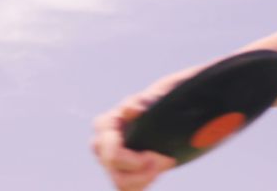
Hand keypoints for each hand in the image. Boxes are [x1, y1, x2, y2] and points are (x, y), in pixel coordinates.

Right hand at [90, 71, 194, 189]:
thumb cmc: (165, 101)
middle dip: (141, 170)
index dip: (133, 161)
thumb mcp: (161, 95)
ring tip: (164, 163)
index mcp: (106, 124)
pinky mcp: (121, 170)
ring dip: (144, 179)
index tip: (154, 157)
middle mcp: (102, 143)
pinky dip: (142, 183)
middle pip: (115, 170)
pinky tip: (157, 170)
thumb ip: (147, 101)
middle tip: (167, 160)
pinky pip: (126, 188)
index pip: (111, 152)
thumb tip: (131, 110)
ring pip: (120, 183)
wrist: (174, 114)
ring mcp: (110, 159)